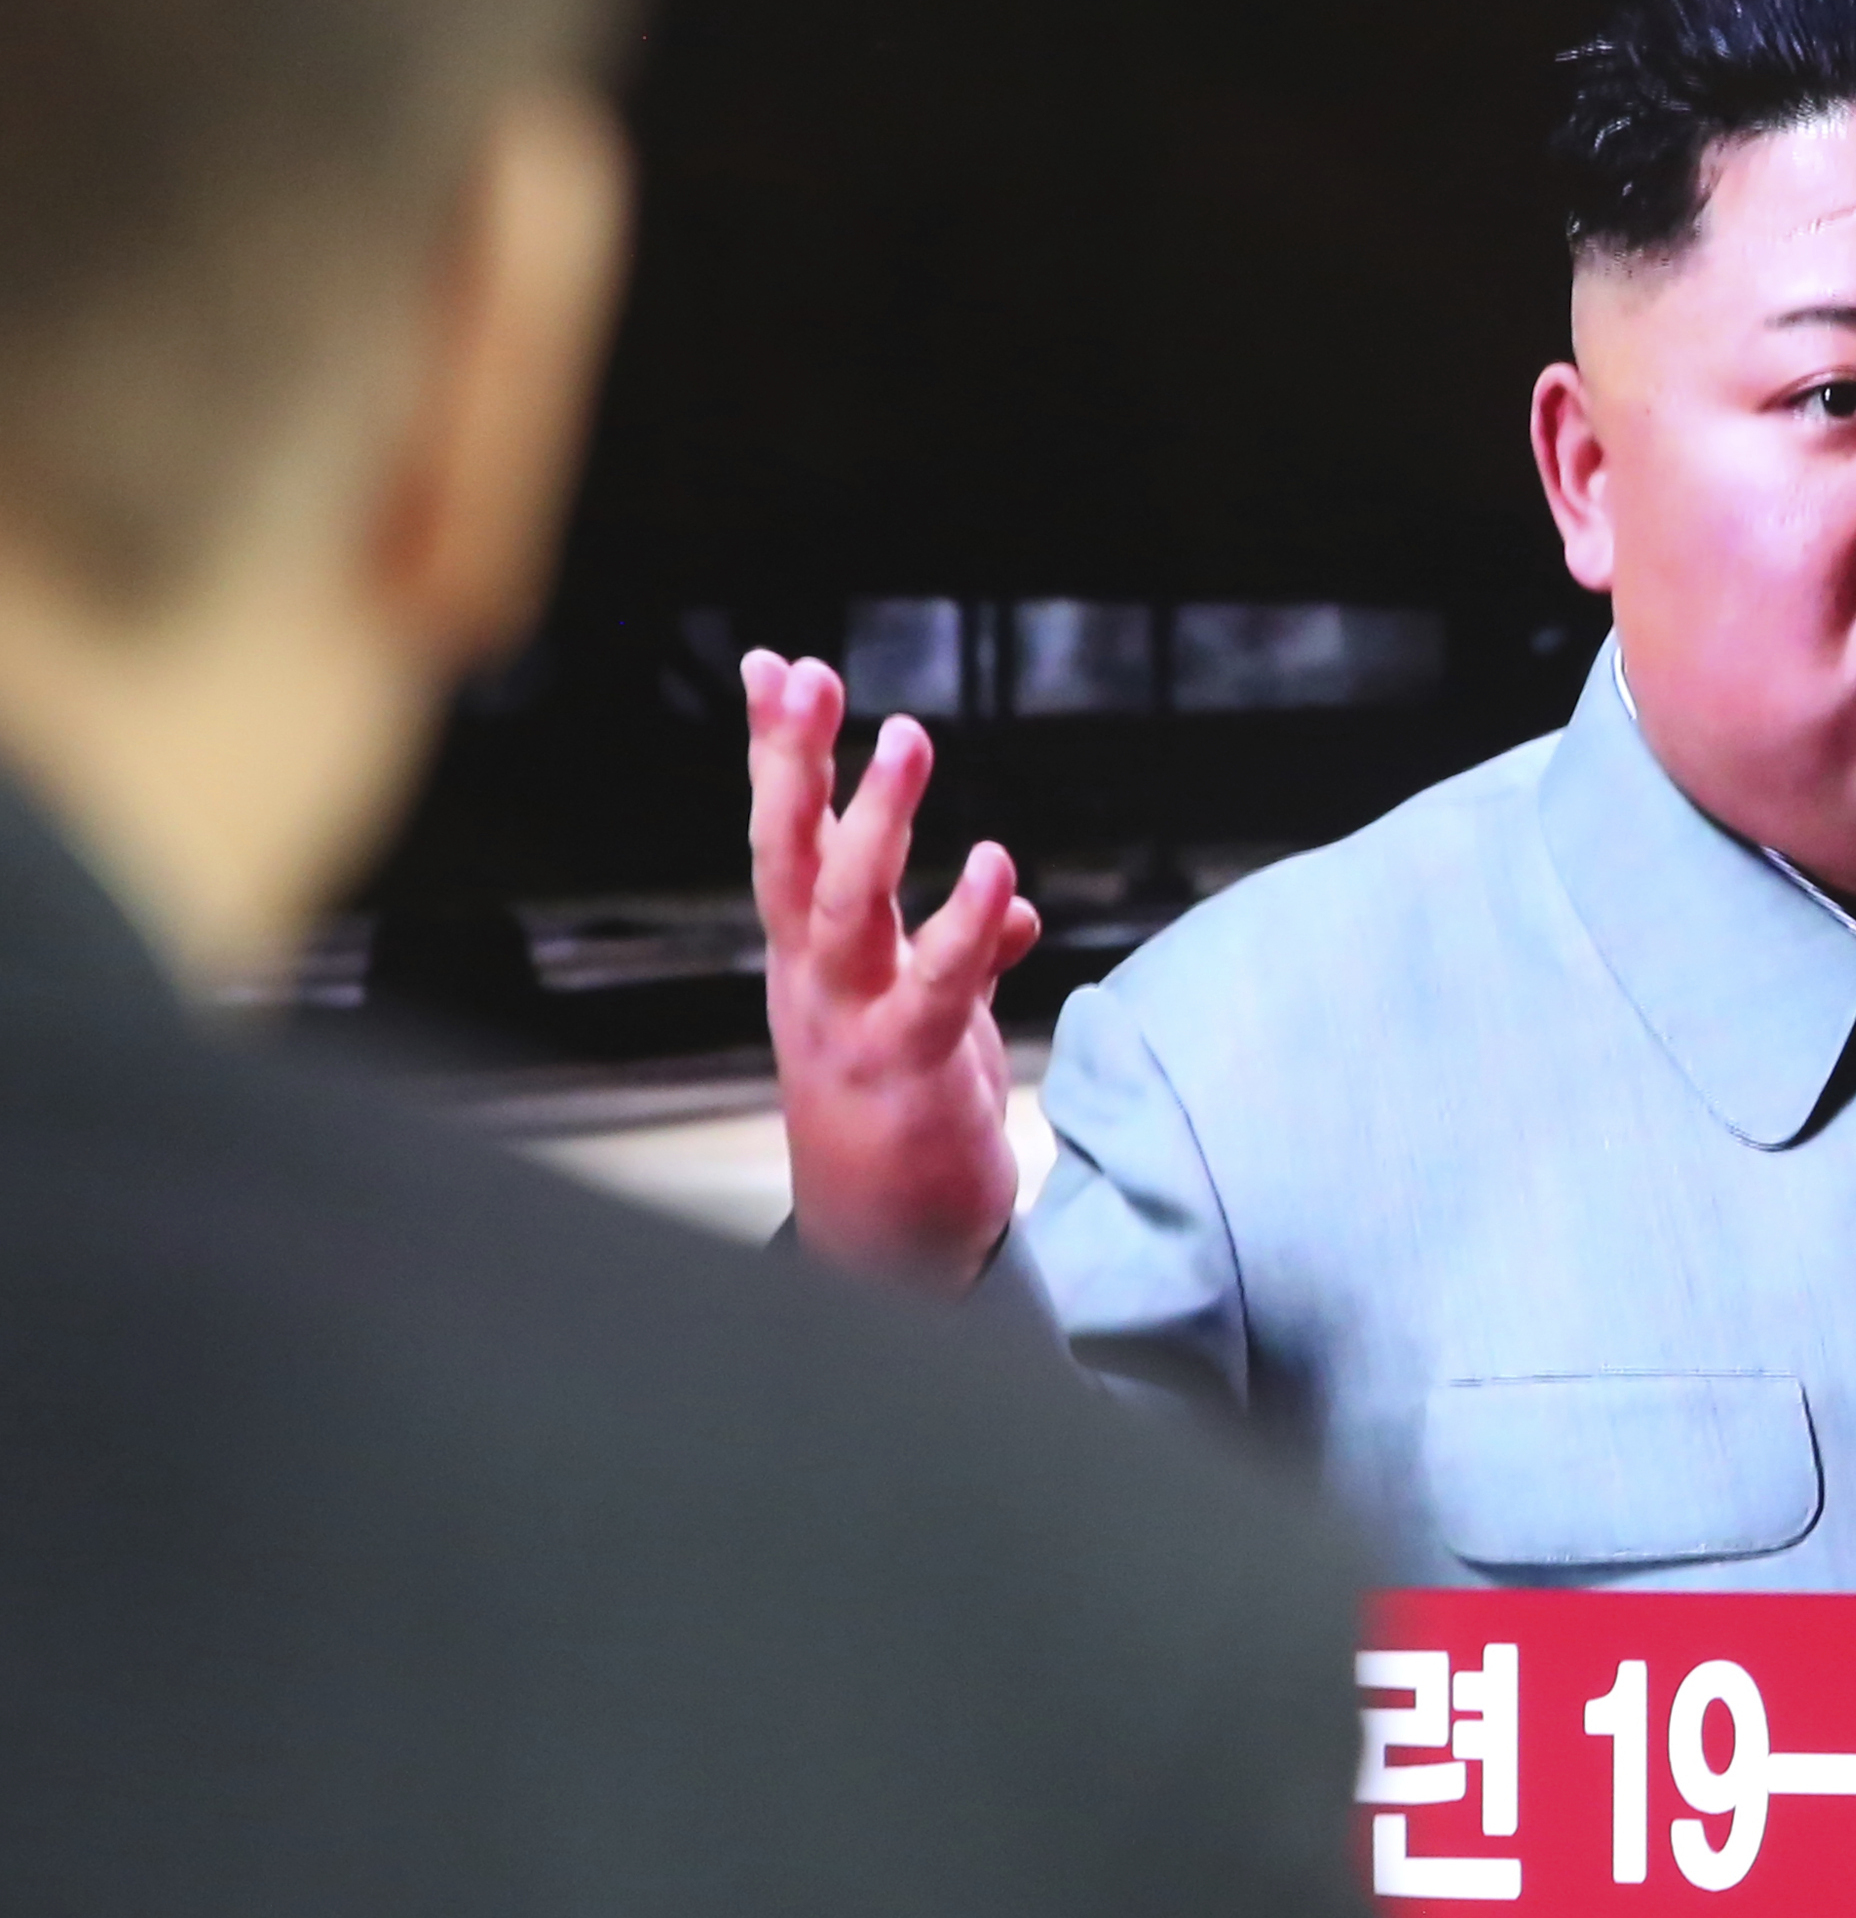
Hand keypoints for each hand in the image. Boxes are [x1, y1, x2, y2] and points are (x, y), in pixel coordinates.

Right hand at [745, 651, 1041, 1288]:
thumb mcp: (924, 1024)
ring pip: (846, 907)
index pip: (786, 837)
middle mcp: (812, 983)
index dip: (779, 753)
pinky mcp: (907, 1072)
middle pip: (787, 854)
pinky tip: (997, 867)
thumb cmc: (899, 1123)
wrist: (888, 1254)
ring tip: (907, 733)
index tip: (775, 663)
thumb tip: (1017, 910)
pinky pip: (936, 987)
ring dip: (875, 820)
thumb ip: (964, 955)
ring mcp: (850, 1027)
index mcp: (810, 960)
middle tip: (806, 674)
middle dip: (791, 762)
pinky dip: (966, 925)